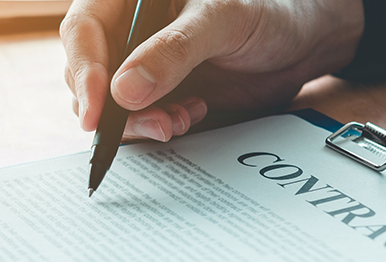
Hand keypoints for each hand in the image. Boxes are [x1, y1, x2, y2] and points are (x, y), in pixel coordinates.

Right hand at [62, 0, 362, 140]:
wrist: (301, 41)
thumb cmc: (267, 11)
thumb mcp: (223, 20)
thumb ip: (174, 51)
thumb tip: (124, 92)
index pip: (83, 30)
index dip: (83, 69)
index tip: (98, 107)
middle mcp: (127, 29)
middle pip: (88, 73)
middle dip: (113, 107)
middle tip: (154, 123)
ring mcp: (139, 64)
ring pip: (109, 103)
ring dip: (138, 122)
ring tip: (177, 121)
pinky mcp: (157, 94)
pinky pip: (138, 119)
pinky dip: (157, 126)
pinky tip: (190, 115)